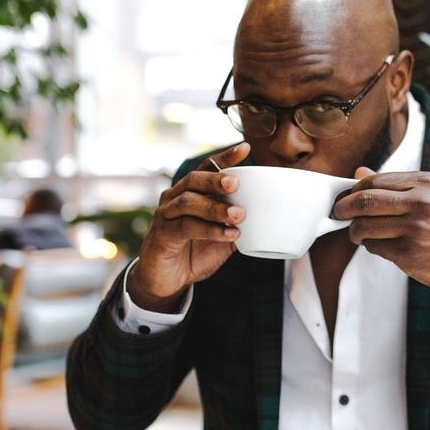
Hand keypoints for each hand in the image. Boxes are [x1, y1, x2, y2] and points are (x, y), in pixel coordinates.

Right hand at [128, 143, 249, 310]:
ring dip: (215, 207)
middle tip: (236, 184)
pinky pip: (186, 227)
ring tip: (239, 215)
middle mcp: (174, 198)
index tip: (245, 149)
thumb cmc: (194, 254)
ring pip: (189, 202)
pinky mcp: (162, 234)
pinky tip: (229, 234)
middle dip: (216, 179)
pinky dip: (210, 230)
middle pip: (194, 180)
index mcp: (190, 192)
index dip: (225, 158)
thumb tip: (267, 217)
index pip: (207, 168)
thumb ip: (238, 225)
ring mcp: (166, 215)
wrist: (166, 281)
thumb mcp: (222, 238)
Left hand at [333, 167, 429, 296]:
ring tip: (358, 234)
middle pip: (364, 201)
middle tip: (339, 214)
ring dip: (355, 231)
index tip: (346, 198)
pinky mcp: (409, 252)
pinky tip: (380, 246)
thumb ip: (396, 185)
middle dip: (344, 208)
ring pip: (365, 225)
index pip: (375, 181)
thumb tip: (359, 173)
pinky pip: (374, 247)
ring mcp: (415, 227)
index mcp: (426, 182)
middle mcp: (421, 201)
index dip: (354, 190)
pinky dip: (371, 246)